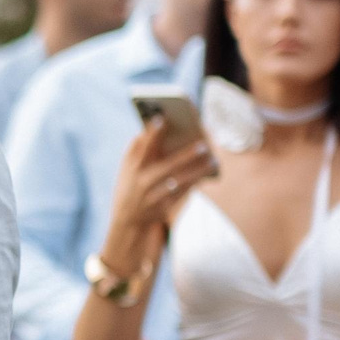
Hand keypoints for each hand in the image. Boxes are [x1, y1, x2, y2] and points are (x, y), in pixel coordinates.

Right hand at [99, 121, 214, 280]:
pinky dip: (196, 182)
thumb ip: (139, 149)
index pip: (141, 146)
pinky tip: (208, 172)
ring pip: (179, 181)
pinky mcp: (163, 209)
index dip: (152, 132)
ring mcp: (152, 197)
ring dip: (196, 169)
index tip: (164, 118)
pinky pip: (183, 193)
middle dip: (184, 154)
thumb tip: (158, 126)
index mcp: (130, 167)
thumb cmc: (131, 186)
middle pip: (165, 165)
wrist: (127, 222)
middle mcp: (140, 182)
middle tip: (202, 143)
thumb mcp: (127, 168)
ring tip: (211, 158)